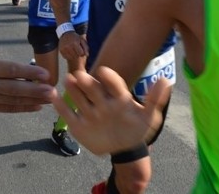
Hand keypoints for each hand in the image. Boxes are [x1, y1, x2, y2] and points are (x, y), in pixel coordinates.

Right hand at [0, 19, 55, 111]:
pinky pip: (8, 108)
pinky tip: (37, 106)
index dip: (28, 72)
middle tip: (52, 90)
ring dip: (33, 100)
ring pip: (14, 100)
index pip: (9, 70)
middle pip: (15, 88)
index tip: (44, 74)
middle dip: (35, 90)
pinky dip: (23, 108)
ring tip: (50, 99)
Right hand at [52, 67, 169, 154]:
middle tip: (80, 75)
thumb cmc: (136, 129)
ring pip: (79, 99)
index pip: (113, 85)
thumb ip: (155, 100)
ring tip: (67, 80)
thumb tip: (165, 80)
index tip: (104, 72)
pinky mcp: (79, 125)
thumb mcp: (149, 117)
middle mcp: (102, 101)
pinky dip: (60, 106)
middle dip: (87, 82)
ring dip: (73, 90)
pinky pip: (68, 115)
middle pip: (93, 89)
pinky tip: (53, 96)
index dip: (109, 78)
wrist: (124, 147)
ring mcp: (89, 112)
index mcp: (119, 97)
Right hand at [59, 31, 87, 61]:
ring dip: (74, 55)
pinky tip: (69, 51)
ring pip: (72, 58)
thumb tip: (87, 55)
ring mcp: (64, 49)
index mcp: (75, 43)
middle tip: (77, 49)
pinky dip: (69, 55)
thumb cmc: (75, 37)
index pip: (81, 54)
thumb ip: (86, 47)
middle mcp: (68, 46)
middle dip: (78, 54)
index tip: (81, 49)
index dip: (82, 52)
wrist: (65, 34)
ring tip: (73, 50)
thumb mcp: (82, 40)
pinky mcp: (61, 51)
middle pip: (76, 56)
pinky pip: (67, 57)